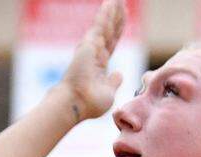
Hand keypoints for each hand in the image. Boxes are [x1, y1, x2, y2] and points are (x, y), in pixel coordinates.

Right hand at [60, 0, 125, 120]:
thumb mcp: (108, 92)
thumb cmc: (90, 102)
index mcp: (100, 63)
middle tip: (122, 2)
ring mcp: (91, 47)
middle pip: (110, 30)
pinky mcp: (89, 45)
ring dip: (112, 11)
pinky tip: (110, 3)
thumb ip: (113, 81)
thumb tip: (119, 74)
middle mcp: (94, 52)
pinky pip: (100, 27)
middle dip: (116, 16)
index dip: (118, 28)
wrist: (77, 103)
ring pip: (105, 25)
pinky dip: (105, 15)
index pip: (112, 41)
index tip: (123, 16)